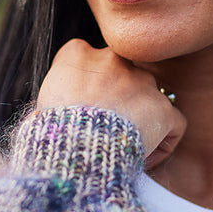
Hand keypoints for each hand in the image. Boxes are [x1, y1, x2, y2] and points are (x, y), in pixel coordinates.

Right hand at [37, 39, 185, 167]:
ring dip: (141, 118)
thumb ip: (58, 97)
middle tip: (107, 129)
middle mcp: (112, 59)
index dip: (91, 88)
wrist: (72, 149)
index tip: (85, 112)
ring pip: (150, 96)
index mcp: (76, 54)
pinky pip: (173, 122)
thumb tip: (59, 113)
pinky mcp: (161, 107)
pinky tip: (145, 157)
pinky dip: (164, 140)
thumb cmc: (50, 134)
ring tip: (125, 147)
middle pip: (123, 75)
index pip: (90, 61)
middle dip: (120, 99)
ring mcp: (140, 80)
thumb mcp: (39, 105)